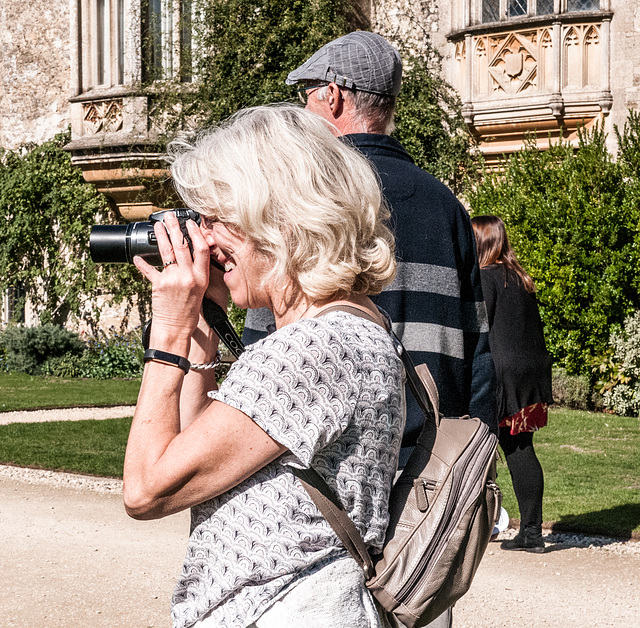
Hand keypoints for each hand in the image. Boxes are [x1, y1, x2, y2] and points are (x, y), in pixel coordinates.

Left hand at [134, 213, 209, 351]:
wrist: (176, 328)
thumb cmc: (189, 312)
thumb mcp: (200, 291)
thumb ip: (196, 273)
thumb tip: (189, 255)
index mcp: (201, 277)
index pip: (202, 249)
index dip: (196, 233)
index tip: (191, 223)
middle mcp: (188, 276)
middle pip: (182, 245)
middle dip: (175, 228)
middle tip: (169, 217)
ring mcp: (173, 279)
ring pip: (166, 251)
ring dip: (161, 235)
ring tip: (157, 225)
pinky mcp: (159, 284)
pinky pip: (149, 269)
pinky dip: (142, 263)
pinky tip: (138, 257)